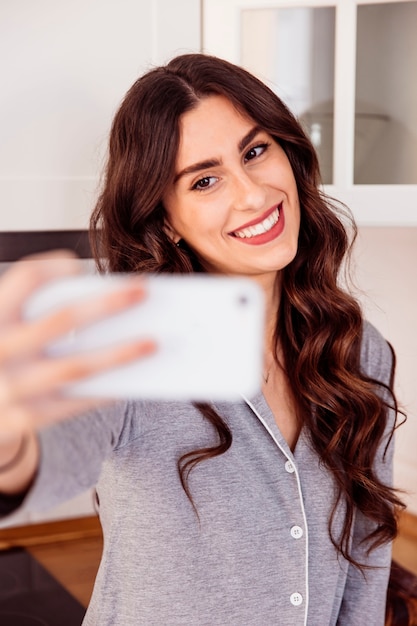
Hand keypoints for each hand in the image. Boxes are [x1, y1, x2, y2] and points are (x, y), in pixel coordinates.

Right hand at [0, 251, 154, 436]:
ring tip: (152, 343)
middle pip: (61, 320)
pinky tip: (130, 380)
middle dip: (107, 304)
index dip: (55, 267)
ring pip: (75, 367)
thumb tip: (101, 303)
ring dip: (118, 354)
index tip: (82, 264)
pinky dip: (104, 390)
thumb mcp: (4, 329)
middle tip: (142, 292)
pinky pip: (74, 403)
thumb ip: (34, 314)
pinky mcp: (23, 418)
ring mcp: (10, 387)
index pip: (26, 280)